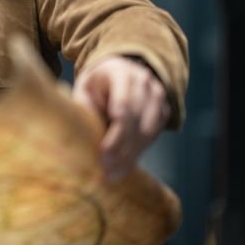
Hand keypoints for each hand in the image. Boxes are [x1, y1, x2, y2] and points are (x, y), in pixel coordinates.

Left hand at [72, 56, 170, 182]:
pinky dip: (138, 153)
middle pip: (136, 121)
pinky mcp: (163, 111)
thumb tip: (80, 141)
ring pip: (148, 131)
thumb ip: (85, 109)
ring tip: (112, 173)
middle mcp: (144, 81)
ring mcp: (157, 96)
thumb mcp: (84, 89)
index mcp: (120, 72)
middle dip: (121, 148)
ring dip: (130, 155)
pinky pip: (153, 136)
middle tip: (105, 169)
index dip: (115, 132)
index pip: (123, 105)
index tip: (103, 152)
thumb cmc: (96, 84)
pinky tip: (123, 168)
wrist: (120, 71)